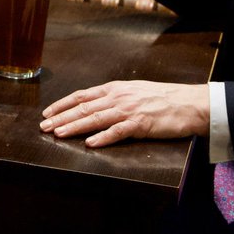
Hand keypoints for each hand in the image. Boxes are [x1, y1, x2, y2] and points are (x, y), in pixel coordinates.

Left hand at [41, 81, 210, 147]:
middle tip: (43, 127)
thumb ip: (115, 97)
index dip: (62, 104)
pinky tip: (90, 144)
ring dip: (74, 127)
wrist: (190, 103)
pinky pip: (118, 132)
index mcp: (115, 89)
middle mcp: (118, 97)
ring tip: (58, 134)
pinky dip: (103, 138)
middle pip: (83, 107)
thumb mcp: (134, 91)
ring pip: (95, 119)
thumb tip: (95, 104)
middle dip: (61, 117)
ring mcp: (129, 110)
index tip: (47, 112)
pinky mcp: (141, 124)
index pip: (82, 96)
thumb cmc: (163, 99)